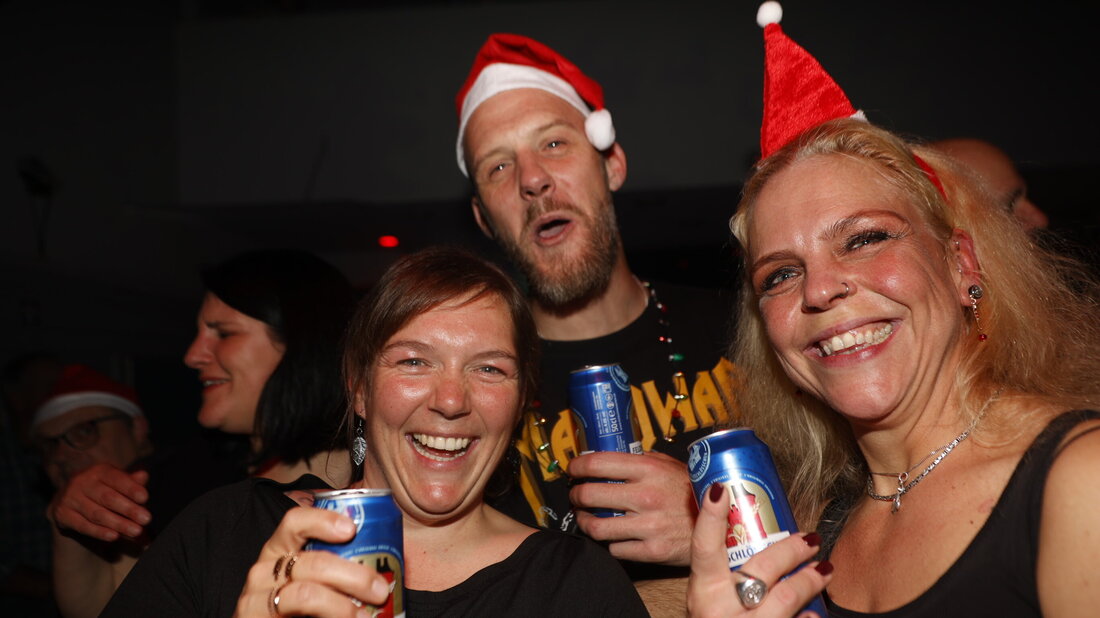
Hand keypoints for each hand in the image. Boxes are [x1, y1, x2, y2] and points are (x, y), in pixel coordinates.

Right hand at [48, 463, 150, 541]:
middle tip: (146, 519)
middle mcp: (82, 481)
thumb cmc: (102, 489)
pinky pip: (83, 525)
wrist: (68, 499)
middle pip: (108, 497)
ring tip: (136, 531)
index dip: (130, 488)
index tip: (145, 498)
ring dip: (118, 524)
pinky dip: (99, 532)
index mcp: (99, 471)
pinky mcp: (62, 514)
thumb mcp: (116, 482)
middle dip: (128, 509)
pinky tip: (114, 536)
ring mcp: (70, 498)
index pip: (116, 478)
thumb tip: (143, 476)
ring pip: (97, 514)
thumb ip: (131, 482)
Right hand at [233, 506, 390, 617]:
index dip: (323, 520)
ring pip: (306, 594)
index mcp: (280, 549)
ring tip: (365, 616)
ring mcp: (256, 599)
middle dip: (353, 576)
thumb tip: (388, 560)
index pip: (295, 521)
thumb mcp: (315, 577)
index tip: (352, 529)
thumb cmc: (301, 604)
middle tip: (379, 590)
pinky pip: (297, 616)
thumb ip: (339, 564)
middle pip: (312, 563)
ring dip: (342, 605)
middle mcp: (264, 570)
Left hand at [569, 451, 695, 565]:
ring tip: (585, 518)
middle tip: (576, 495)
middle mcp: (646, 496)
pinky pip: (615, 548)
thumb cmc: (694, 493)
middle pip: (590, 494)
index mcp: (649, 470)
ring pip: (596, 526)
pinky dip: (610, 543)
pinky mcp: (652, 551)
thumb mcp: (672, 466)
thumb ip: (644, 460)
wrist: (723, 525)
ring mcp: (649, 525)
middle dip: (576, 495)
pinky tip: (612, 536)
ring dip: (585, 521)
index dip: (577, 466)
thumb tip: (615, 456)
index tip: (572, 469)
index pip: (597, 463)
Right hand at [688, 483, 830, 617]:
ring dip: (810, 580)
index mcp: (702, 594)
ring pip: (786, 598)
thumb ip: (719, 578)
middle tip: (810, 538)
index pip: (703, 549)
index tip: (721, 489)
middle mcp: (720, 612)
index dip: (711, 517)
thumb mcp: (707, 603)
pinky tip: (813, 614)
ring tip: (825, 569)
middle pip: (761, 569)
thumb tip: (734, 525)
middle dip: (791, 549)